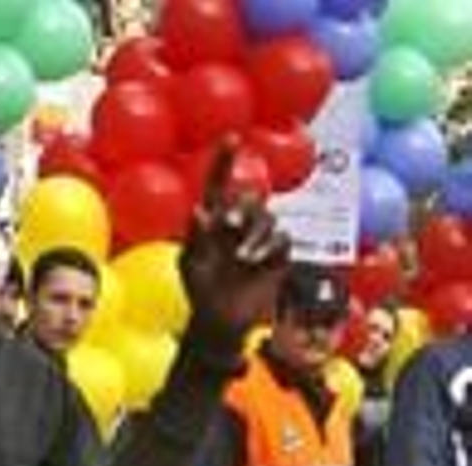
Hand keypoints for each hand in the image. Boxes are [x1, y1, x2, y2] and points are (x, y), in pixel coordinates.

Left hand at [178, 147, 289, 352]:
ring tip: (240, 259)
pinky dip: (269, 250)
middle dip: (242, 209)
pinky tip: (255, 265)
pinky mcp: (277, 254)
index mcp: (214, 220)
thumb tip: (197, 210)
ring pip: (267, 217)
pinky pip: (282, 240)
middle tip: (229, 225)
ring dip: (254, 234)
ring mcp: (259, 237)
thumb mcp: (189, 265)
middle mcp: (239, 223)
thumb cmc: (199, 291)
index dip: (225, 161)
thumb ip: (193, 237)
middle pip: (249, 199)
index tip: (232, 138)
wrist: (219, 321)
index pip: (219, 184)